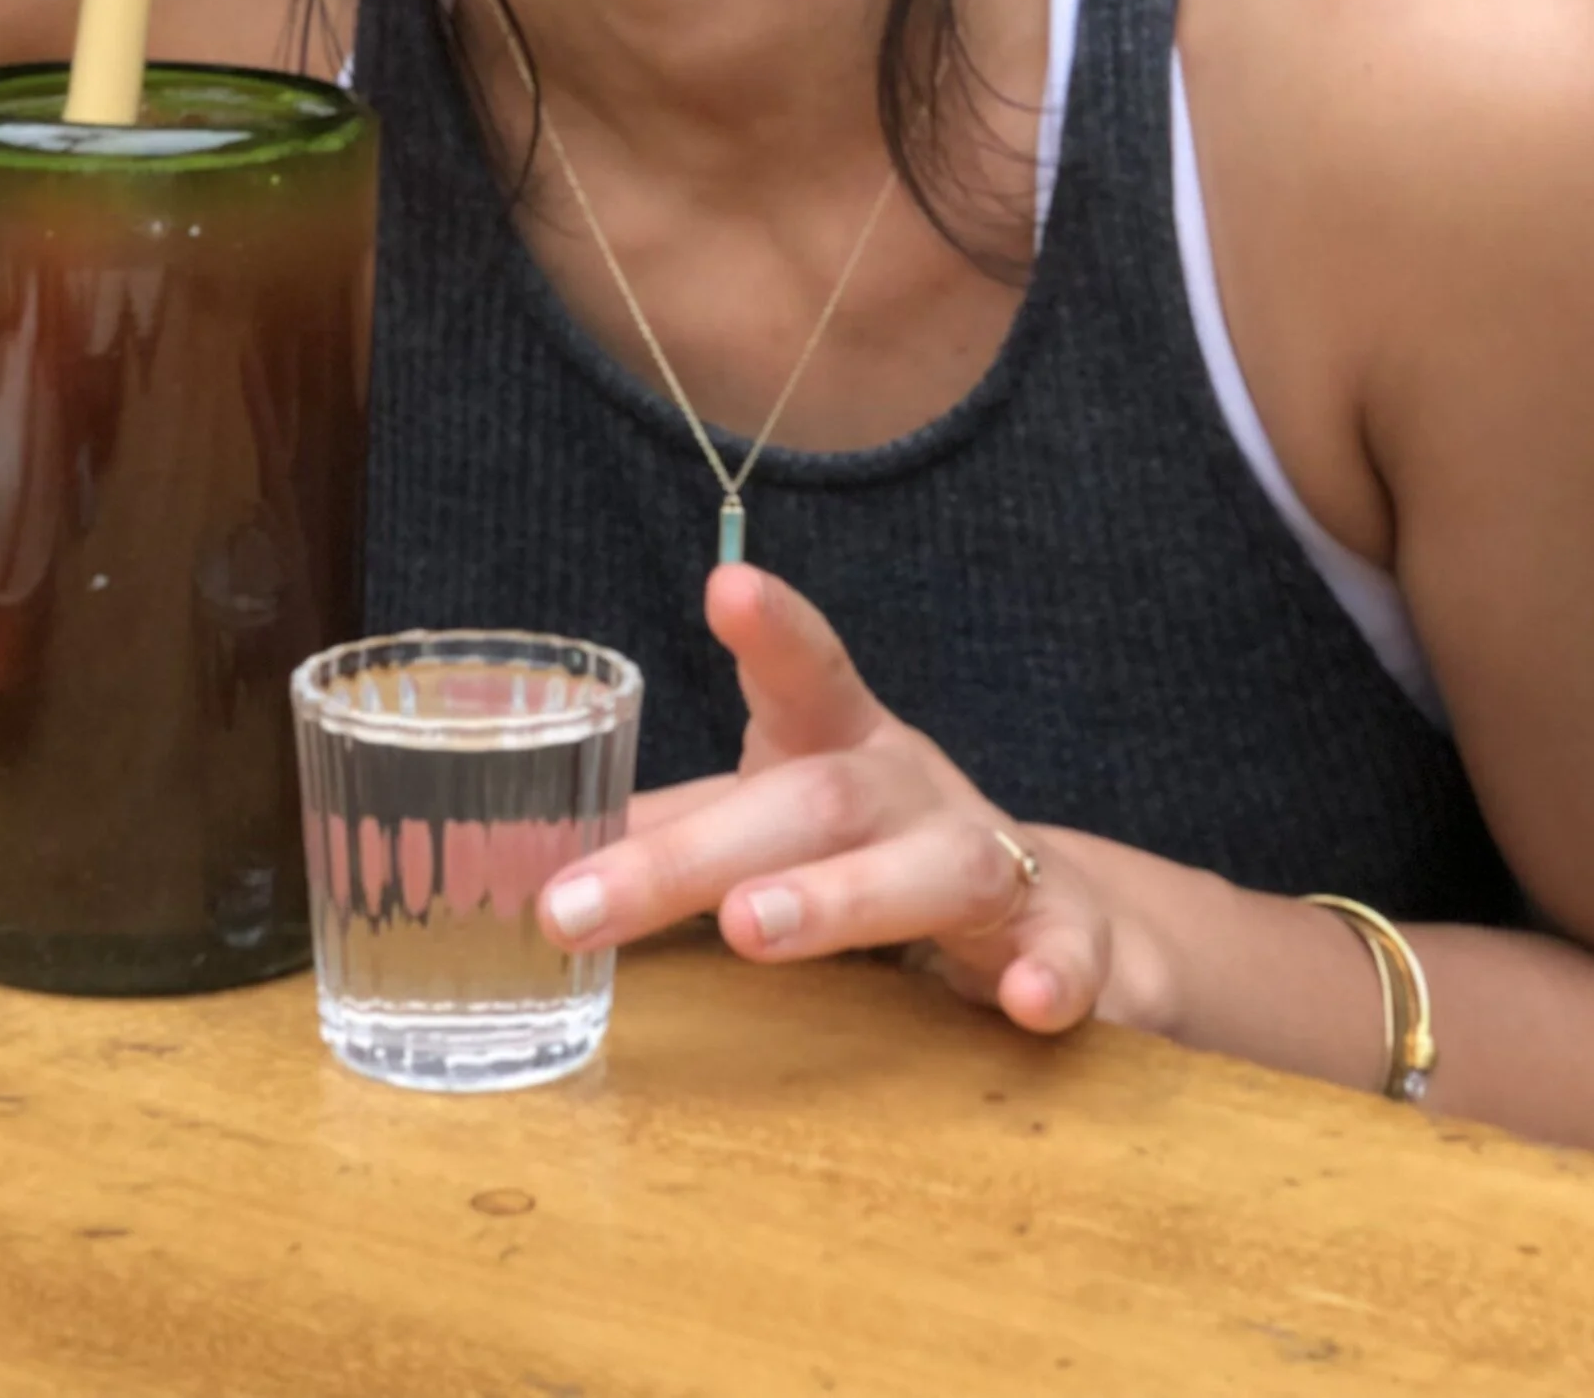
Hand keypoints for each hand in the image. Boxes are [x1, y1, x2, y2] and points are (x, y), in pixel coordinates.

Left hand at [538, 566, 1160, 1035]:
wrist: (1054, 918)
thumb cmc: (874, 856)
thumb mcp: (777, 824)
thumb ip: (675, 831)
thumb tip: (529, 853)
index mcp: (841, 748)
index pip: (804, 675)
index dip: (770, 632)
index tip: (724, 588)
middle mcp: (913, 789)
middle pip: (814, 801)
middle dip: (698, 854)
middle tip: (586, 904)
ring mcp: (993, 860)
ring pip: (929, 868)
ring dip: (835, 900)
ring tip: (749, 932)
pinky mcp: (1064, 939)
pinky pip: (1063, 953)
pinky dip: (1049, 977)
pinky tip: (1027, 1006)